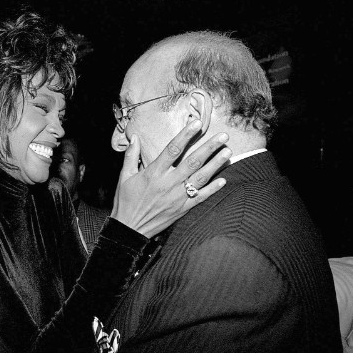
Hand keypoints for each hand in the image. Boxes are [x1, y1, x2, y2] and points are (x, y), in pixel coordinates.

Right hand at [111, 120, 231, 237]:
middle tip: (223, 136)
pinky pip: (201, 197)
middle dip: (209, 148)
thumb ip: (131, 156)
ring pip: (201, 178)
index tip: (197, 124)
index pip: (173, 150)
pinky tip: (224, 180)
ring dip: (215, 165)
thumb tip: (135, 137)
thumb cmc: (125, 201)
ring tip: (228, 152)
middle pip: (193, 162)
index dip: (186, 136)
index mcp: (153, 173)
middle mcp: (168, 183)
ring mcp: (177, 197)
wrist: (130, 228)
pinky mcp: (182, 209)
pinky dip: (213, 189)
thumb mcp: (124, 177)